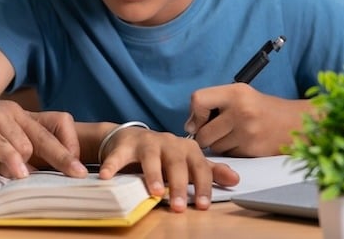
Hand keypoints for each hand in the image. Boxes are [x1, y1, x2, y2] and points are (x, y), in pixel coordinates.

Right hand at [0, 87, 86, 178]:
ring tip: (51, 179)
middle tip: (80, 175)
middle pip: (47, 134)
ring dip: (38, 160)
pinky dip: (9, 157)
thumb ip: (7, 155)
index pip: (55, 124)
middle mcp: (9, 113)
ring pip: (25, 139)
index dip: (69, 144)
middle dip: (65, 156)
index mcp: (16, 117)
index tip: (77, 166)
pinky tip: (19, 172)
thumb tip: (29, 175)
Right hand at [97, 127, 238, 211]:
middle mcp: (168, 143)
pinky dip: (112, 165)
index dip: (202, 185)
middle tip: (179, 206)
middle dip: (179, 184)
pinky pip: (118, 156)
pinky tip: (107, 176)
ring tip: (155, 192)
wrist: (131, 137)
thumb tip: (235, 180)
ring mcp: (146, 143)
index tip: (203, 205)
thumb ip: (210, 171)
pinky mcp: (125, 145)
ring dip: (153, 175)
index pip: (199, 167)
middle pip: (176, 162)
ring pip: (151, 158)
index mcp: (186, 149)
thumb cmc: (164, 155)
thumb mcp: (188, 162)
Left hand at [185, 83, 308, 155]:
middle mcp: (241, 110)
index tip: (199, 120)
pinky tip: (244, 142)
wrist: (295, 123)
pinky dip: (232, 152)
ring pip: (215, 147)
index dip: (195, 114)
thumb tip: (189, 126)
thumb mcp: (240, 94)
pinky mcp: (253, 150)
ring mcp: (247, 132)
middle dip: (206, 135)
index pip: (198, 100)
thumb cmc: (262, 108)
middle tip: (219, 131)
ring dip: (219, 145)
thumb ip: (213, 103)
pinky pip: (229, 155)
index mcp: (236, 92)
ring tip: (235, 134)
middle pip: (203, 133)